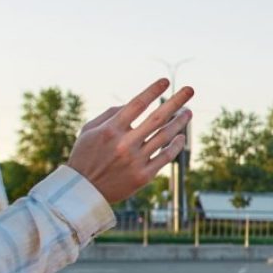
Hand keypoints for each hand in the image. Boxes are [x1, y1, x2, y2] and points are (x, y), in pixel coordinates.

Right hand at [66, 79, 193, 203]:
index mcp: (110, 130)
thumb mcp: (89, 130)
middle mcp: (125, 144)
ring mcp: (136, 160)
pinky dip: (176, 145)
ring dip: (179, 122)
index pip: (137, 104)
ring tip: (188, 112)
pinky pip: (166, 157)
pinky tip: (181, 136)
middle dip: (176, 102)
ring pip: (165, 136)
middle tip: (189, 90)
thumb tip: (133, 104)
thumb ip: (110, 114)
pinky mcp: (144, 176)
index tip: (165, 80)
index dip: (153, 91)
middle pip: (157, 118)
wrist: (83, 191)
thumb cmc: (85, 156)